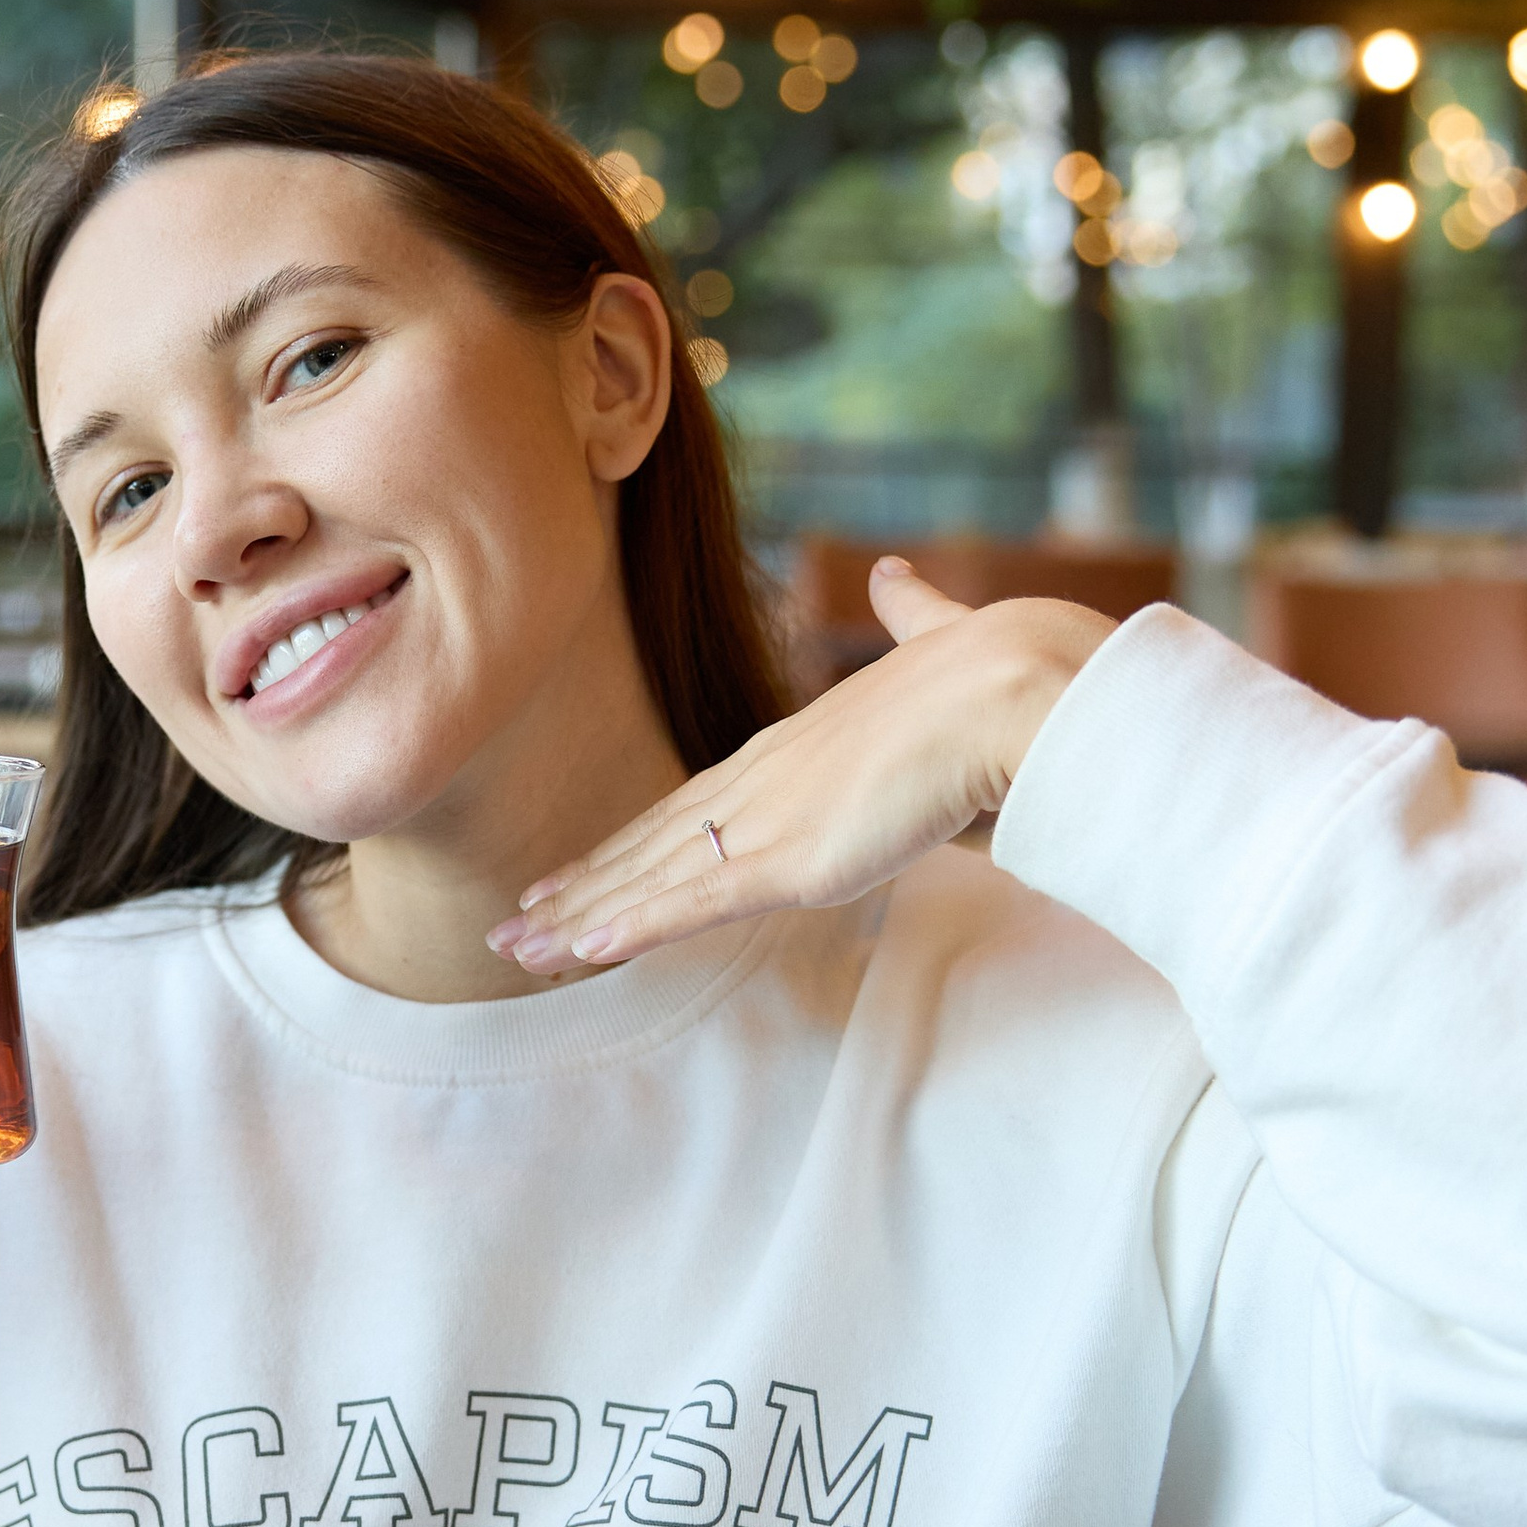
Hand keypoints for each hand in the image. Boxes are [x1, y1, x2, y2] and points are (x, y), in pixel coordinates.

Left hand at [490, 562, 1114, 973]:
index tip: (579, 866)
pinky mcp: (789, 858)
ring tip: (515, 947)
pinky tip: (581, 949)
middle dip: (580, 885)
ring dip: (581, 917)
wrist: (1012, 683)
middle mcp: (761, 779)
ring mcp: (768, 819)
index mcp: (792, 743)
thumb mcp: (935, 650)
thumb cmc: (992, 669)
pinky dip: (633, 925)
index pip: (687, 804)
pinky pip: (691, 902)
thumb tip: (893, 577)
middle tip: (514, 921)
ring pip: (648, 878)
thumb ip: (906, 622)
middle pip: (647, 842)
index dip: (628, 840)